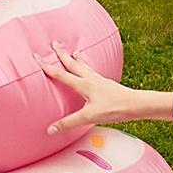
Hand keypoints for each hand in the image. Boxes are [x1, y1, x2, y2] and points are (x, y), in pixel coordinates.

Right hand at [39, 44, 172, 134]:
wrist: (136, 104)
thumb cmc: (114, 109)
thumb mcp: (89, 117)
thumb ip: (68, 123)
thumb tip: (50, 129)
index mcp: (84, 84)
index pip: (60, 74)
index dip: (46, 66)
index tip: (37, 57)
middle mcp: (91, 78)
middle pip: (72, 63)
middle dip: (61, 53)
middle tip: (53, 43)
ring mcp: (99, 80)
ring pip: (84, 65)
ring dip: (76, 58)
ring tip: (73, 51)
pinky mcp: (106, 84)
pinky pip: (93, 71)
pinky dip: (88, 67)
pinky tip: (91, 71)